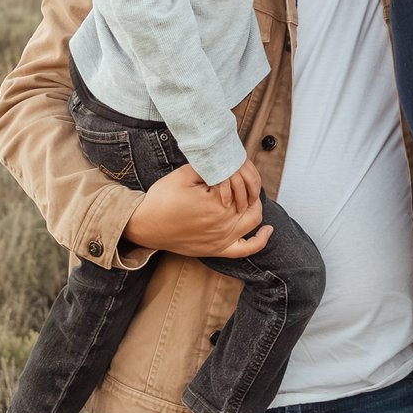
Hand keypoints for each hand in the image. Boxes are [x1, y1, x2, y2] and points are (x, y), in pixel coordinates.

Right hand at [125, 165, 270, 258]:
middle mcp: (224, 222)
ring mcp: (222, 238)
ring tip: (249, 196)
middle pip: (250, 200)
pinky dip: (260, 240)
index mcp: (217, 202)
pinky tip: (268, 230)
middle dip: (248, 187)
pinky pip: (245, 250)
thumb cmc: (162, 199)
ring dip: (255, 206)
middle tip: (239, 179)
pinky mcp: (217, 250)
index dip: (238, 172)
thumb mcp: (184, 174)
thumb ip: (210, 167)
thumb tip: (227, 162)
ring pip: (253, 220)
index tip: (230, 166)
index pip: (241, 182)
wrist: (145, 225)